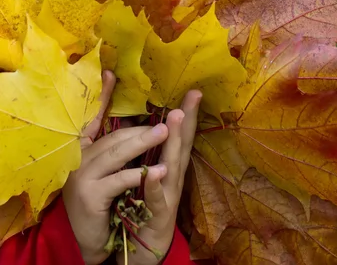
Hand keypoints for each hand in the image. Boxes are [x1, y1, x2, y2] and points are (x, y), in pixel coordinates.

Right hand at [63, 70, 170, 264]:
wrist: (87, 241)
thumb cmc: (101, 202)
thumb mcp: (106, 172)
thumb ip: (114, 148)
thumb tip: (136, 123)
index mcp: (83, 149)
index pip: (93, 118)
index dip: (102, 96)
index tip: (111, 74)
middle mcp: (78, 158)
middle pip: (114, 136)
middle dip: (142, 126)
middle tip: (170, 116)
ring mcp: (82, 175)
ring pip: (118, 152)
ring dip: (144, 142)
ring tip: (166, 132)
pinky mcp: (90, 194)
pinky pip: (119, 179)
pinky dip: (140, 175)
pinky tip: (159, 172)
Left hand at [116, 90, 201, 264]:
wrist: (143, 247)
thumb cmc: (145, 207)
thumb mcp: (148, 174)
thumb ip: (150, 152)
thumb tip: (146, 124)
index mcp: (168, 165)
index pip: (179, 135)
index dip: (186, 113)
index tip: (193, 90)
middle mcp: (173, 177)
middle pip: (182, 145)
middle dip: (186, 120)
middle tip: (192, 97)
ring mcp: (168, 196)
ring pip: (172, 165)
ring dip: (174, 142)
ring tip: (175, 119)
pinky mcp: (157, 216)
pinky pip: (155, 199)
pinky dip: (155, 185)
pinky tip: (153, 173)